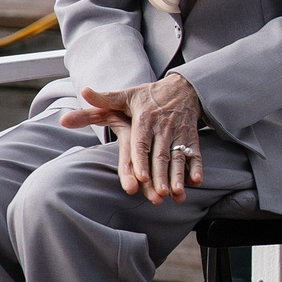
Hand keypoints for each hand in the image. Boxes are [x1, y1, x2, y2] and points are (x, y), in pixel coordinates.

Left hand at [61, 73, 202, 202]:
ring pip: (178, 158)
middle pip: (161, 155)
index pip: (142, 142)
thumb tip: (84, 92)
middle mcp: (163, 128)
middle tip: (159, 195)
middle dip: (161, 176)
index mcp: (145, 119)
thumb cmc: (149, 95)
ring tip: (177, 194)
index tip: (142, 177)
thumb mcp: (126, 95)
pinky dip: (197, 167)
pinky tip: (196, 182)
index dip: (142, 160)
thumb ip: (104, 99)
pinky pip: (195, 154)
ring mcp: (179, 134)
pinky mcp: (191, 138)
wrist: (183, 87)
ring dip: (178, 176)